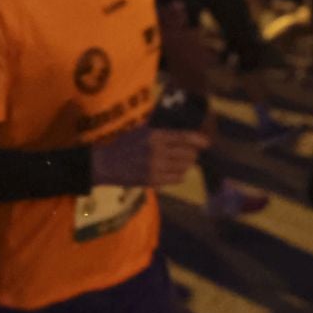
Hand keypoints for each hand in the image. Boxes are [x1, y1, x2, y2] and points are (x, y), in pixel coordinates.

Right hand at [91, 126, 208, 188]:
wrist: (105, 164)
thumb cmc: (123, 144)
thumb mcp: (140, 131)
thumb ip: (160, 131)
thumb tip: (182, 133)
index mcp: (154, 136)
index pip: (183, 137)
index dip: (198, 140)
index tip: (207, 143)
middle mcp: (157, 151)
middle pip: (187, 154)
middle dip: (192, 154)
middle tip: (191, 153)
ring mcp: (155, 167)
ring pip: (184, 167)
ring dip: (186, 165)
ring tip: (181, 162)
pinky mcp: (153, 181)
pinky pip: (176, 179)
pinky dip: (179, 175)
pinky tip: (174, 172)